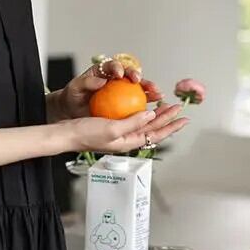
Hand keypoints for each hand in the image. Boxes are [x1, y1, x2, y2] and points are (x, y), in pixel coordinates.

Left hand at [57, 58, 164, 120]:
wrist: (72, 110)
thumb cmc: (73, 97)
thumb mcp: (75, 88)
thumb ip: (86, 82)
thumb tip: (101, 80)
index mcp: (102, 71)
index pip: (112, 65)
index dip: (117, 67)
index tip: (119, 74)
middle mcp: (114, 78)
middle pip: (129, 73)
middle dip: (136, 75)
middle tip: (138, 80)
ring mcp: (121, 90)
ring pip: (138, 86)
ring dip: (149, 87)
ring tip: (156, 92)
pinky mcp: (126, 101)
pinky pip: (139, 100)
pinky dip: (148, 101)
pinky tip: (156, 105)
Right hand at [60, 103, 189, 154]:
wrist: (66, 133)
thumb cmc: (85, 134)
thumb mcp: (111, 129)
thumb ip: (133, 123)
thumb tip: (151, 115)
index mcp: (128, 142)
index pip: (156, 134)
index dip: (171, 125)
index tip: (183, 118)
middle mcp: (126, 138)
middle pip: (152, 129)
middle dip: (167, 119)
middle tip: (178, 108)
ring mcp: (119, 132)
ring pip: (143, 124)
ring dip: (156, 116)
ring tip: (164, 108)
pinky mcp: (111, 125)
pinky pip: (132, 119)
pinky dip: (141, 113)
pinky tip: (141, 107)